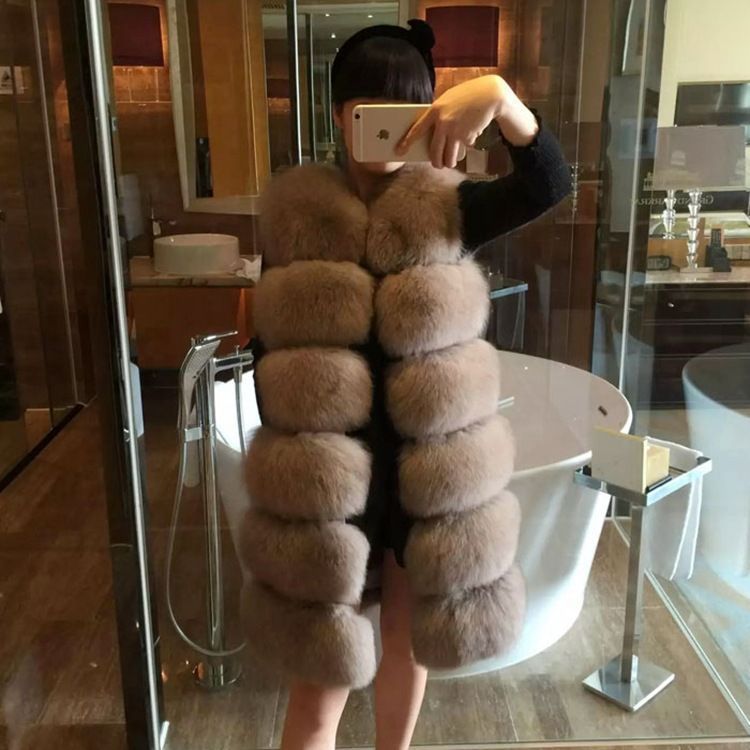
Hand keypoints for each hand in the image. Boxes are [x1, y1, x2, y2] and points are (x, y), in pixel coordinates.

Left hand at [397, 75, 538, 168]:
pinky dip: (466, 145)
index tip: (399, 151)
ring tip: (449, 163)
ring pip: (448, 156)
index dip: (407, 142)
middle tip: (437, 164)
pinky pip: (463, 147)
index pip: (417, 129)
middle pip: (434, 150)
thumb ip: (439, 114)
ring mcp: (455, 131)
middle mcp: (443, 122)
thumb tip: (432, 133)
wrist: (490, 95)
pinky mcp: (467, 137)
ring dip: (449, 162)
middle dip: (435, 161)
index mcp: (435, 110)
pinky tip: (471, 134)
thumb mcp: (448, 100)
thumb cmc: (467, 96)